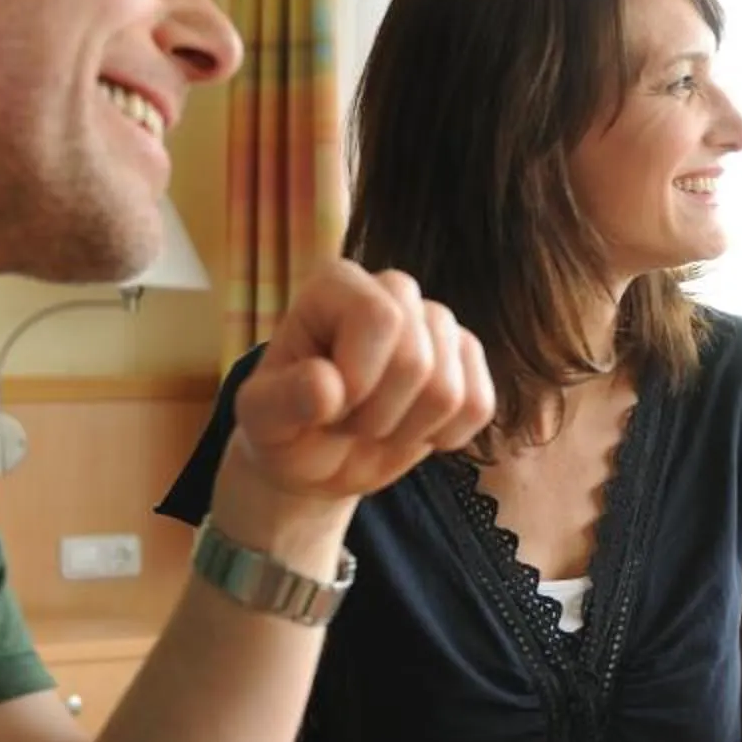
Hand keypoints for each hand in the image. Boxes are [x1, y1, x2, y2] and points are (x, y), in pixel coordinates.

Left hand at [230, 264, 494, 504]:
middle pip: (417, 360)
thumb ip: (282, 401)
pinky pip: (479, 406)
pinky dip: (443, 437)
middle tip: (346, 421)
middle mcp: (394, 290)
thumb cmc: (284, 428)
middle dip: (378, 415)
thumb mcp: (261, 421)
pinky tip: (409, 430)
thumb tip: (327, 386)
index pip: (381, 318)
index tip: (328, 407)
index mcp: (337, 285)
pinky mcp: (468, 358)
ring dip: (406, 430)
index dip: (360, 378)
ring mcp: (438, 323)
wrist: (316, 457)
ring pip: (450, 391)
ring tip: (373, 424)